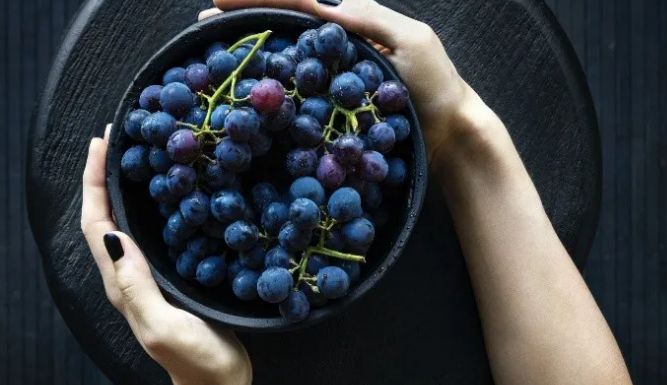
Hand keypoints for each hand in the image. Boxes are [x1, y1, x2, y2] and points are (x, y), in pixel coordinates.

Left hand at [81, 125, 251, 384]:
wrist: (217, 382)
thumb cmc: (195, 358)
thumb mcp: (163, 325)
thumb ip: (136, 286)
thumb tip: (113, 234)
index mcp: (122, 283)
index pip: (96, 223)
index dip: (94, 182)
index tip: (102, 144)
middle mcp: (128, 275)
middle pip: (103, 217)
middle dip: (102, 176)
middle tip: (117, 138)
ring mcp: (147, 276)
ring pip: (124, 222)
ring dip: (121, 188)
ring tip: (135, 156)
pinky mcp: (168, 276)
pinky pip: (149, 232)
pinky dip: (147, 207)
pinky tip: (167, 193)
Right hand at [201, 0, 503, 170]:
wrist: (450, 134)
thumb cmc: (437, 86)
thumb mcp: (411, 41)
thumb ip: (368, 20)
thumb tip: (322, 3)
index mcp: (354, 21)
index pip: (300, 0)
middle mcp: (338, 43)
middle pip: (285, 22)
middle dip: (246, 16)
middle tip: (205, 19)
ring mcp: (334, 75)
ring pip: (287, 54)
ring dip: (251, 46)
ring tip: (215, 45)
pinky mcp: (334, 103)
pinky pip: (298, 88)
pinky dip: (272, 82)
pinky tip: (251, 85)